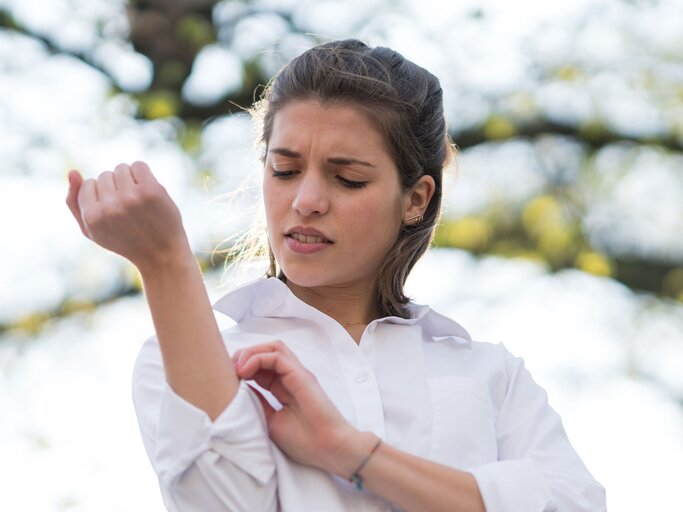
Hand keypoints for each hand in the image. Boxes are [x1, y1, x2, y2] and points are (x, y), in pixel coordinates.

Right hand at [65, 161, 190, 270]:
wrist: (161, 253)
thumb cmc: (124, 241)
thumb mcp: (92, 230)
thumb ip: (75, 203)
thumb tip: (73, 172)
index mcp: (92, 217)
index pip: (87, 184)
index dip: (101, 196)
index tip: (114, 212)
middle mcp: (110, 206)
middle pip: (105, 175)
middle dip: (115, 188)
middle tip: (129, 210)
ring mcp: (132, 198)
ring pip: (121, 168)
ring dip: (129, 180)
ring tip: (138, 201)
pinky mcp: (151, 191)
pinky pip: (138, 165)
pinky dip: (142, 175)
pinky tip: (148, 191)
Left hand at [233, 340, 363, 474]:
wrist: (329, 449)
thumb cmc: (304, 441)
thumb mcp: (270, 421)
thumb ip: (258, 403)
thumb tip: (239, 390)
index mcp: (284, 387)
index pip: (261, 365)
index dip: (243, 367)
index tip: (227, 379)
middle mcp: (291, 376)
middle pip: (266, 351)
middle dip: (244, 355)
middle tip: (228, 370)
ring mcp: (297, 374)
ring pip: (273, 347)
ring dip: (251, 352)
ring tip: (237, 368)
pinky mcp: (301, 375)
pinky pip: (277, 355)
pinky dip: (258, 358)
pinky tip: (245, 371)